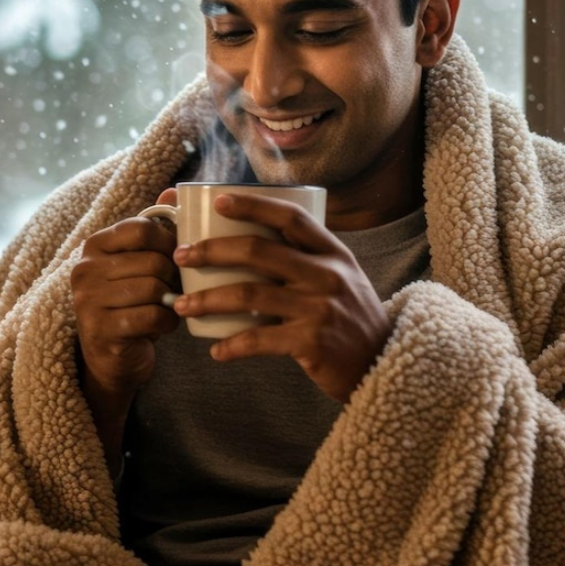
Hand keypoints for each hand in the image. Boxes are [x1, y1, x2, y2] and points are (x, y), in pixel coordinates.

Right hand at [71, 188, 180, 400]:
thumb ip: (154, 227)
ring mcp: (88, 301)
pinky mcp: (101, 330)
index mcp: (94, 245)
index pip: (142, 228)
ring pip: (154, 289)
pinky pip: (152, 316)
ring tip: (169, 306)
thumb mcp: (139, 262)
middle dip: (174, 278)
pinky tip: (163, 325)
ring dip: (172, 301)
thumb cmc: (131, 303)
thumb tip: (174, 190)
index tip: (175, 258)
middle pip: (153, 261)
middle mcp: (84, 270)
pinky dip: (167, 322)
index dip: (170, 242)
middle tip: (175, 289)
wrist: (113, 358)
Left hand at [171, 193, 392, 402]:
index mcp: (333, 252)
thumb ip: (305, 260)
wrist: (383, 364)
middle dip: (212, 251)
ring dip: (208, 299)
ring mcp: (319, 308)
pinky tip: (216, 350)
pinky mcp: (312, 343)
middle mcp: (327, 275)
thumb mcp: (338, 277)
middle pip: (258, 251)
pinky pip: (260, 340)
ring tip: (181, 305)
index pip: (290, 216)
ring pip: (249, 294)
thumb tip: (246, 244)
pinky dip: (233, 346)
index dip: (253, 205)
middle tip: (182, 256)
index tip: (218, 201)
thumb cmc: (349, 316)